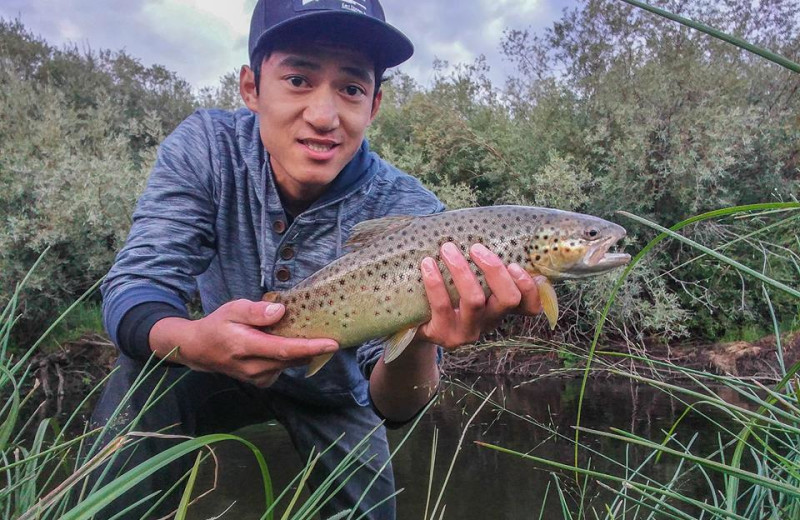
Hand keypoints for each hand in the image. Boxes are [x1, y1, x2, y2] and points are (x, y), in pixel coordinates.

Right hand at [149, 299, 338, 386]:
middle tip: (333, 330)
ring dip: (304, 351)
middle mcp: (253, 367)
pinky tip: (293, 342)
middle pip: (292, 358)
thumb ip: (255, 311)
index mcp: (245, 346)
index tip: (333, 343)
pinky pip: (284, 368)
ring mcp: (258, 377)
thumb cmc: (218, 325)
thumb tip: (281, 311)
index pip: (284, 349)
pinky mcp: (262, 381)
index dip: (311, 347)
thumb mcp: (232, 309)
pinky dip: (293, 357)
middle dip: (315, 347)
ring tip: (314, 333)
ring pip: (290, 364)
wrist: (200, 349)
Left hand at [414, 242, 544, 349]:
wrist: (415, 322)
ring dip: (461, 270)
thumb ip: (482, 263)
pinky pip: (442, 306)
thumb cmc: (447, 291)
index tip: (515, 264)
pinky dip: (435, 281)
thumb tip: (484, 224)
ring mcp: (468, 332)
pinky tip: (427, 264)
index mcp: (501, 308)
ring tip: (447, 248)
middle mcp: (490, 322)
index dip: (529, 288)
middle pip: (509, 299)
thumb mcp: (469, 281)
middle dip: (495, 269)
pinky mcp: (444, 335)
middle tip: (475, 247)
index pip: (531, 307)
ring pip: (475, 300)